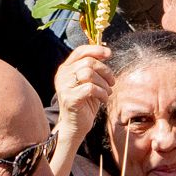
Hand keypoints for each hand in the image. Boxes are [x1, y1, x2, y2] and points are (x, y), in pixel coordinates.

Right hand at [50, 43, 114, 166]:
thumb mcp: (89, 82)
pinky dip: (102, 93)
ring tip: (108, 92)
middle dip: (105, 71)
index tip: (109, 54)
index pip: (80, 51)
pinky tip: (104, 99)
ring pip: (89, 74)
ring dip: (104, 83)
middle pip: (88, 62)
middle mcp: (62, 75)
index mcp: (65, 69)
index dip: (96, 50)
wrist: (75, 126)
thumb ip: (93, 68)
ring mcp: (64, 87)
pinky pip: (90, 88)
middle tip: (112, 82)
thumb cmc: (85, 103)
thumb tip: (106, 52)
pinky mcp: (70, 98)